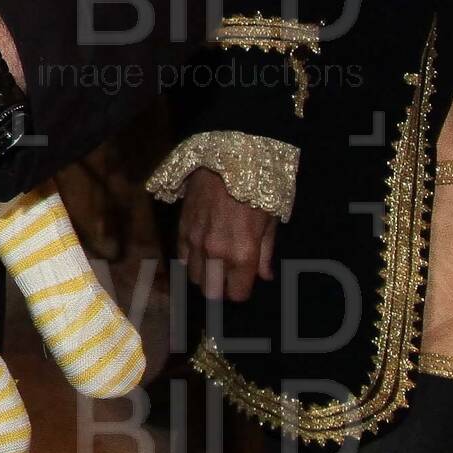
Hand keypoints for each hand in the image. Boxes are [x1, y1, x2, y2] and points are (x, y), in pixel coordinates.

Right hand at [179, 168, 276, 302]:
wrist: (228, 158)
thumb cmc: (258, 189)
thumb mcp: (271, 221)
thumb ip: (265, 253)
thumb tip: (264, 275)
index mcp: (242, 254)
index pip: (237, 294)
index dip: (242, 292)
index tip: (245, 284)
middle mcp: (216, 253)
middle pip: (211, 291)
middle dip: (221, 290)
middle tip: (229, 279)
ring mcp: (195, 241)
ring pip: (194, 277)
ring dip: (205, 276)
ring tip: (214, 266)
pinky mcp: (181, 227)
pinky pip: (181, 256)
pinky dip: (190, 260)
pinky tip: (199, 254)